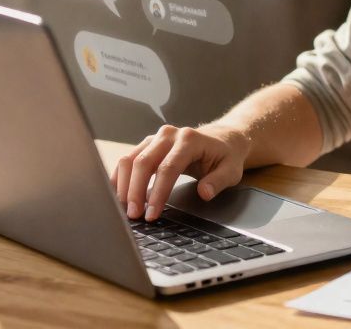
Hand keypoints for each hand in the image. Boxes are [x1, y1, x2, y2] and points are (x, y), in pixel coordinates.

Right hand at [111, 123, 248, 220]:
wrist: (223, 139)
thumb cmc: (226, 156)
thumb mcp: (231, 170)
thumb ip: (218, 181)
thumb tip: (204, 193)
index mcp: (190, 140)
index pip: (168, 168)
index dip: (158, 193)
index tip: (152, 214)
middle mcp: (169, 135)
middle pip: (143, 162)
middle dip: (135, 191)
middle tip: (133, 215)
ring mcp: (156, 138)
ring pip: (131, 159)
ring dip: (124, 185)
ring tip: (125, 208)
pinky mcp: (148, 144)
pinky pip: (128, 158)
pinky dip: (121, 176)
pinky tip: (119, 193)